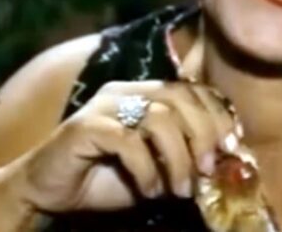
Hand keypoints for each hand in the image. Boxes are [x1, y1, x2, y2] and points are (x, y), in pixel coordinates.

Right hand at [9, 80, 237, 212]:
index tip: (232, 145)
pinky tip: (151, 191)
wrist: (49, 193)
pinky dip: (146, 168)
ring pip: (158, 117)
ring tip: (181, 188)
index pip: (191, 89)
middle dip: (203, 133)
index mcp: (144, 92)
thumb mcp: (156, 169)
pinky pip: (126, 140)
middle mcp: (125, 90)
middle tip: (209, 169)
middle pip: (179, 97)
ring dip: (177, 157)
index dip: (216, 114)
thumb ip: (184, 158)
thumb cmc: (106, 180)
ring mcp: (103, 105)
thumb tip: (225, 162)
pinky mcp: (84, 126)